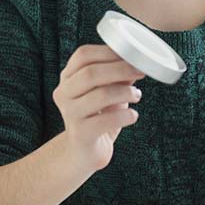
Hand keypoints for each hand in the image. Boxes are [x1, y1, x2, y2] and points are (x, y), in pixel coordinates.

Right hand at [53, 44, 143, 171]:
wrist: (84, 152)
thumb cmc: (98, 116)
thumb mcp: (106, 92)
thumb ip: (116, 77)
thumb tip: (135, 62)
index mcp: (67, 78)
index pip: (83, 55)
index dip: (108, 52)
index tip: (131, 55)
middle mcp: (63, 93)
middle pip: (90, 73)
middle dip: (120, 70)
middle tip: (140, 72)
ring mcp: (69, 114)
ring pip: (100, 95)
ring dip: (125, 92)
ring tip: (137, 95)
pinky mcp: (80, 134)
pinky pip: (107, 120)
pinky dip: (125, 115)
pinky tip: (133, 116)